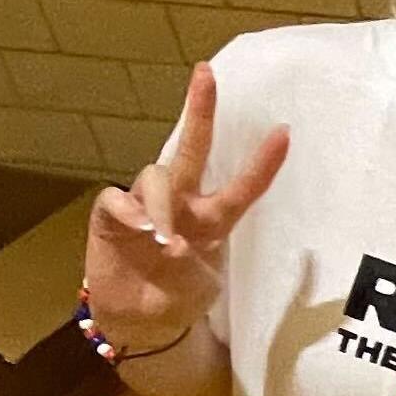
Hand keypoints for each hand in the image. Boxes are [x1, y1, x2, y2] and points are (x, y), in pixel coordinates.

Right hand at [84, 60, 288, 350]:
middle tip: (207, 74)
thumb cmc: (178, 296)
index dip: (263, 164)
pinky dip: (130, 211)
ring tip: (166, 243)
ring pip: (156, 178)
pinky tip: (140, 228)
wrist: (141, 320)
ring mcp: (145, 205)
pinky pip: (117, 200)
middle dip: (200, 111)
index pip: (242, 186)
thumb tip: (172, 245)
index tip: (285, 131)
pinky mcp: (110, 216)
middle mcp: (181, 203)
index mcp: (213, 218)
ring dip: (162, 207)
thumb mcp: (206, 287)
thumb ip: (195, 264)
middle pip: (192, 150)